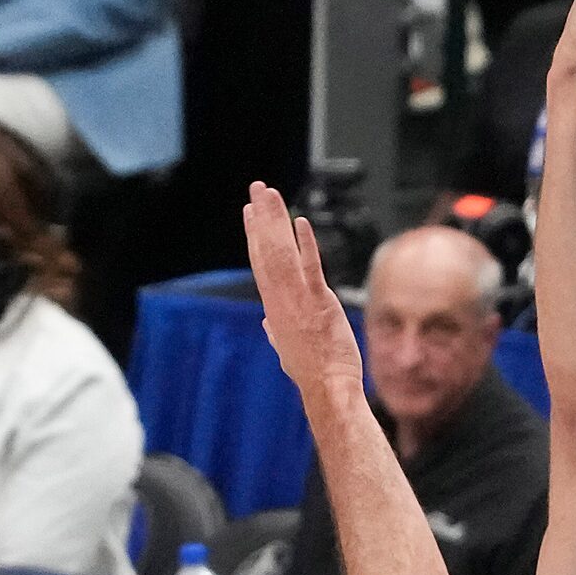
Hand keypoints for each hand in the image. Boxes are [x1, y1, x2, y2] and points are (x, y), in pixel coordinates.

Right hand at [243, 182, 362, 393]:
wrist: (327, 387)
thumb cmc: (310, 372)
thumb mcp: (286, 350)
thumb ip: (275, 332)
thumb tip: (267, 325)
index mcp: (274, 306)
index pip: (260, 263)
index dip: (254, 235)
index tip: (248, 213)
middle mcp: (281, 298)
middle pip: (267, 249)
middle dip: (261, 216)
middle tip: (256, 188)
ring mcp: (299, 299)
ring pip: (283, 252)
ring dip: (276, 220)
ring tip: (269, 194)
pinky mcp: (320, 302)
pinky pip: (311, 268)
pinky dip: (305, 244)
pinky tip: (300, 222)